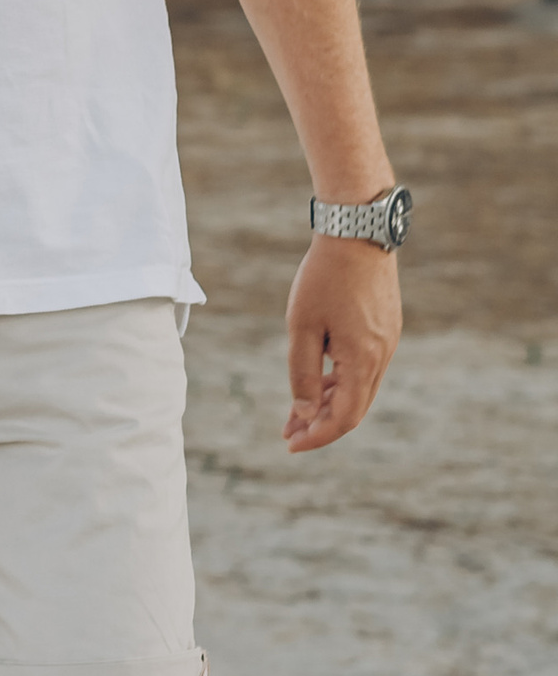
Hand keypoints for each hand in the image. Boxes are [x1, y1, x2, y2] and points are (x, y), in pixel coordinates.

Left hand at [282, 232, 400, 450]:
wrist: (357, 231)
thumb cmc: (324, 277)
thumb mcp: (302, 327)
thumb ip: (302, 373)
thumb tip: (304, 412)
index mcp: (363, 359)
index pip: (344, 417)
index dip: (318, 435)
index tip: (290, 444)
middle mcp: (382, 354)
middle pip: (354, 407)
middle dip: (320, 423)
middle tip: (288, 432)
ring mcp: (387, 341)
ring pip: (360, 388)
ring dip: (329, 402)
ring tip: (296, 411)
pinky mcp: (385, 327)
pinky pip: (364, 367)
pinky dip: (341, 380)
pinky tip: (317, 381)